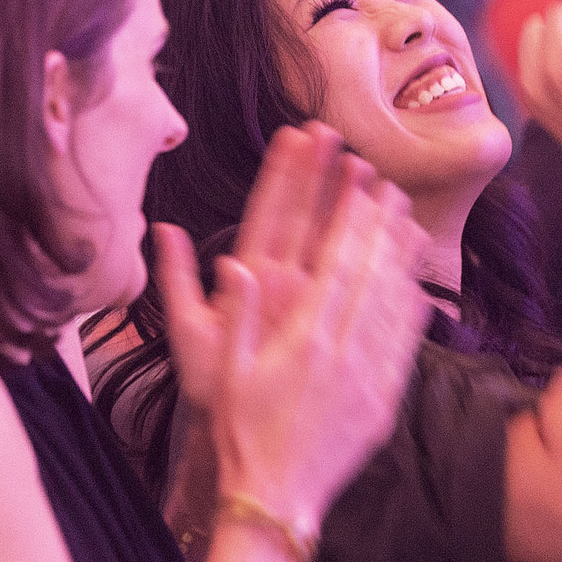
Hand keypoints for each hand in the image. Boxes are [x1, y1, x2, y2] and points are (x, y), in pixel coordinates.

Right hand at [159, 125, 430, 530]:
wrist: (274, 495)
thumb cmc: (240, 430)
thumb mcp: (223, 369)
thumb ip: (234, 313)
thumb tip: (232, 260)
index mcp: (303, 341)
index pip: (335, 267)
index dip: (351, 223)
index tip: (361, 189)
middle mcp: (343, 354)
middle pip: (371, 277)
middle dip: (382, 228)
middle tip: (391, 188)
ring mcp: (369, 379)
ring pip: (395, 307)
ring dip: (403, 261)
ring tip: (409, 222)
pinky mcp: (385, 403)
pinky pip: (405, 347)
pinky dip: (413, 313)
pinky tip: (417, 288)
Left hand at [160, 125, 351, 415]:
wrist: (244, 429)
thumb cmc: (214, 383)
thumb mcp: (189, 332)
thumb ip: (178, 281)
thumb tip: (164, 229)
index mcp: (250, 274)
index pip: (267, 214)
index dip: (281, 175)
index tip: (294, 135)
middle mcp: (282, 278)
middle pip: (302, 217)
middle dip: (317, 174)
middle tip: (333, 133)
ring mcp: (310, 297)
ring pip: (332, 242)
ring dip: (349, 205)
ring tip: (368, 168)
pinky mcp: (332, 318)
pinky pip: (358, 280)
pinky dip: (376, 256)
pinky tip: (397, 230)